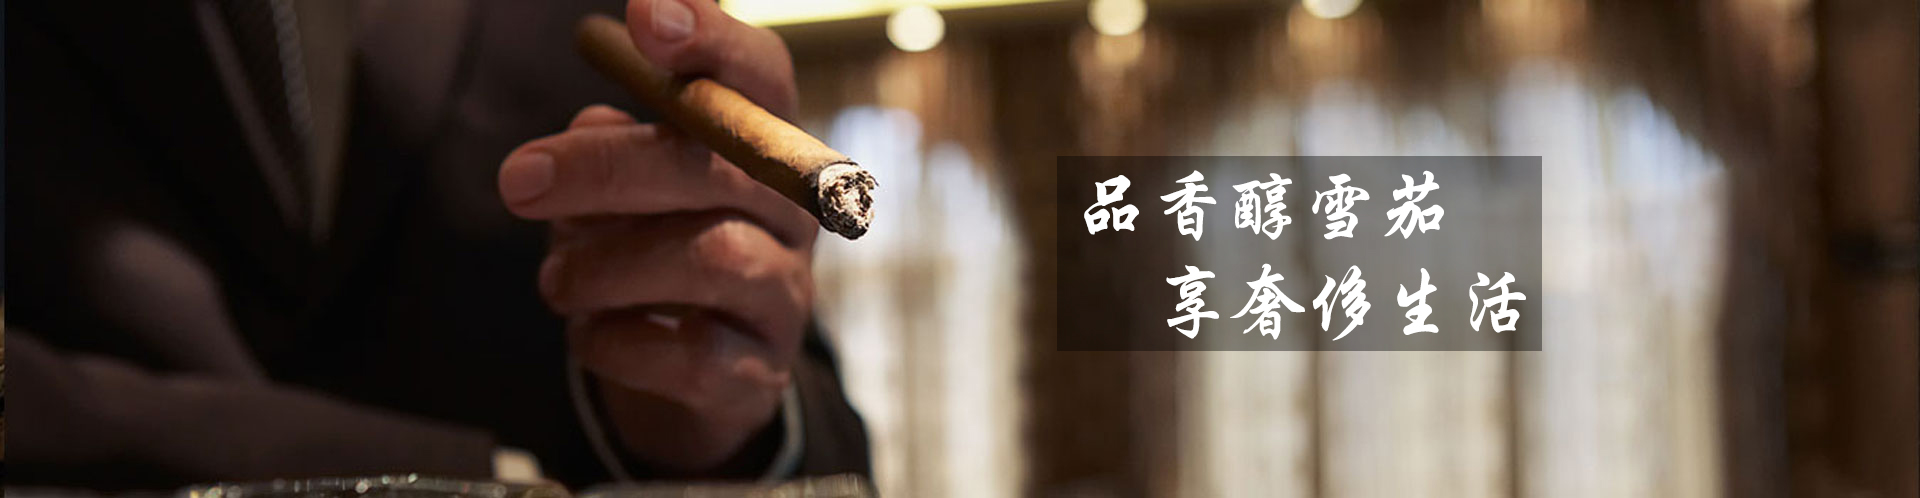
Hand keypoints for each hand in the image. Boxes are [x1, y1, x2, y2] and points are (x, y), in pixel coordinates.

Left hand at [496, 0, 810, 470]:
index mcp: (764, 146)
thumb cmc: (657, 252)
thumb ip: (614, 149)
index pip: (761, 75)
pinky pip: (694, 356)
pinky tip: (589, 334)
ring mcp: (783, 296)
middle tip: (517, 180)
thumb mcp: (632, 190)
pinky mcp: (755, 375)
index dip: (712, 40)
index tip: (643, 16)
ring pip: (713, 258)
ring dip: (608, 264)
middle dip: (607, 168)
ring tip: (554, 281)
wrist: (695, 379)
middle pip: (723, 167)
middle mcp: (792, 215)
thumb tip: (592, 124)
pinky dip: (620, 341)